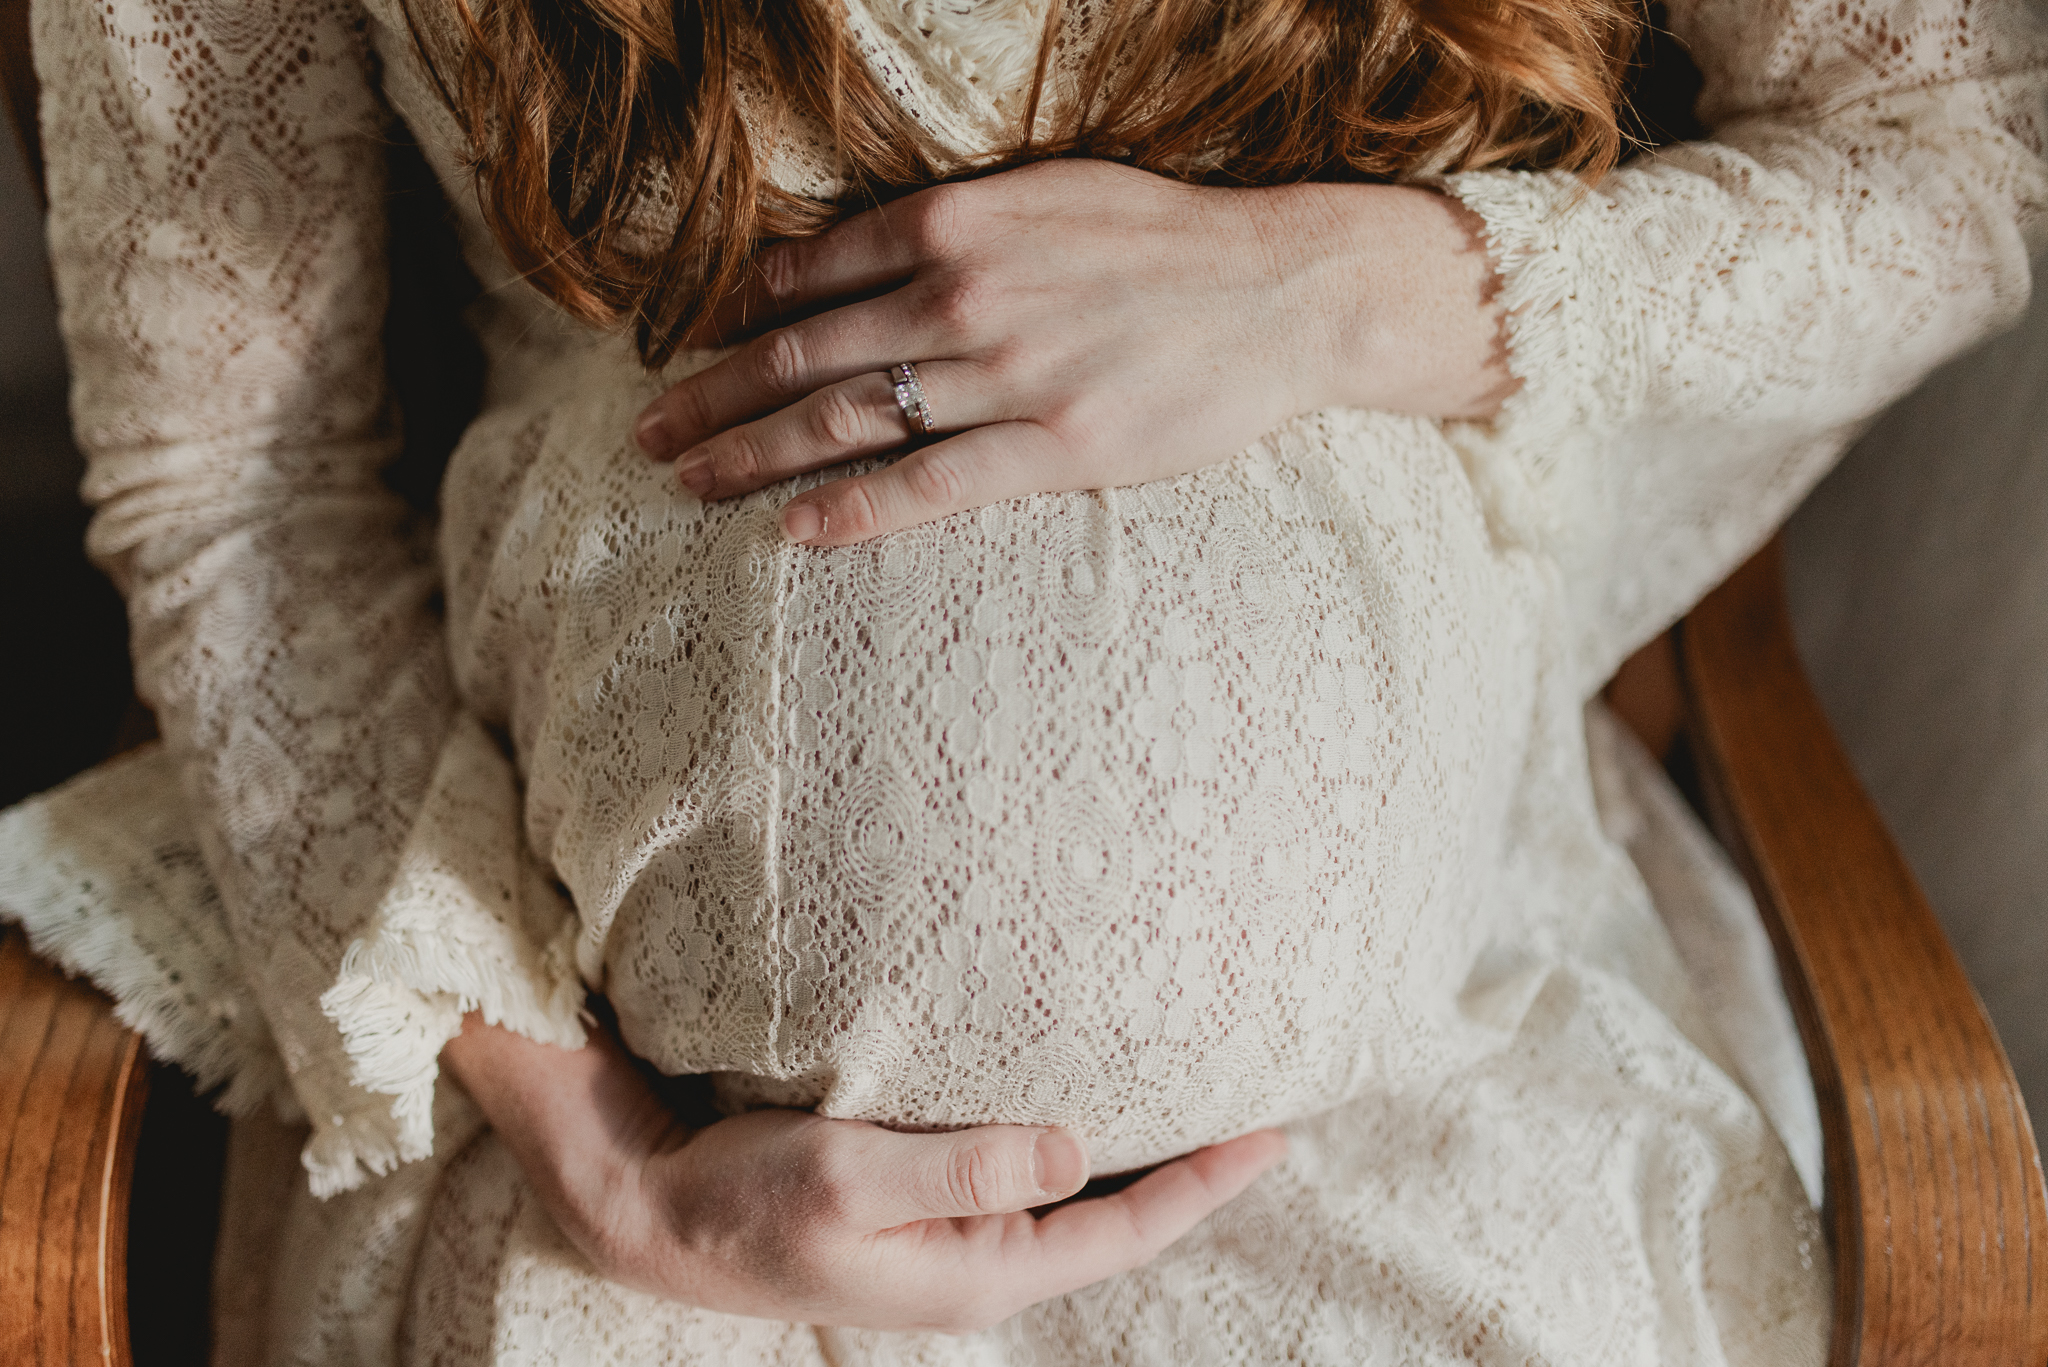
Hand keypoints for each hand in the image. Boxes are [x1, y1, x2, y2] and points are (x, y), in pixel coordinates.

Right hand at [443, 1014, 1287, 1332]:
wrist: (655, 1209)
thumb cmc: (744, 1199)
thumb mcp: (848, 1181)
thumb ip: (962, 1168)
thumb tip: (1076, 1148)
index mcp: (976, 1273)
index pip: (1124, 1231)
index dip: (1204, 1184)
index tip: (1273, 1133)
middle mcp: (977, 1264)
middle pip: (1115, 1219)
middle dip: (1189, 1169)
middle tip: (1258, 1106)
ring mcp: (951, 1238)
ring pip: (1074, 1199)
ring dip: (1135, 1153)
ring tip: (1195, 1099)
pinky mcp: (923, 1203)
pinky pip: (1026, 1175)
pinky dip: (1074, 1140)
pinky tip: (1086, 1101)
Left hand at [633, 159, 1511, 545]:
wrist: (1284, 289)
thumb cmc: (1164, 240)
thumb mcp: (1044, 194)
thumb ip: (941, 223)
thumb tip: (834, 254)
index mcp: (956, 221)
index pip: (810, 275)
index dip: (735, 321)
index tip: (685, 356)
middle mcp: (963, 292)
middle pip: (804, 354)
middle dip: (711, 395)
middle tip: (648, 434)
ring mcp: (1005, 372)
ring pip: (845, 419)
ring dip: (752, 454)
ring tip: (689, 481)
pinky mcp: (1053, 444)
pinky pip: (928, 484)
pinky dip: (852, 510)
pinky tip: (792, 532)